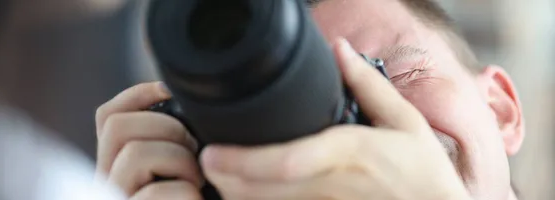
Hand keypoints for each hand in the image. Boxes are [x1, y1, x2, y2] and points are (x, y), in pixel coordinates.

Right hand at [95, 82, 203, 199]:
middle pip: (116, 126)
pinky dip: (186, 192)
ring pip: (134, 154)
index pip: (107, 117)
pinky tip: (195, 199)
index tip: (168, 90)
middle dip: (166, 126)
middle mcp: (110, 184)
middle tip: (194, 149)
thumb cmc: (207, 199)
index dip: (137, 94)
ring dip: (180, 160)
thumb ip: (179, 137)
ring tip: (198, 180)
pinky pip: (154, 193)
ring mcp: (117, 198)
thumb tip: (170, 94)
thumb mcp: (192, 160)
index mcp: (119, 167)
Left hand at [199, 38, 471, 199]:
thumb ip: (368, 85)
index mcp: (352, 151)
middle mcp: (335, 183)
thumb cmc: (422, 171)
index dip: (247, 161)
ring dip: (239, 195)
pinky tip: (245, 194)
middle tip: (205, 162)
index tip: (214, 152)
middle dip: (229, 178)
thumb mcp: (405, 121)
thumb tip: (340, 50)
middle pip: (268, 188)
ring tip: (218, 177)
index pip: (291, 159)